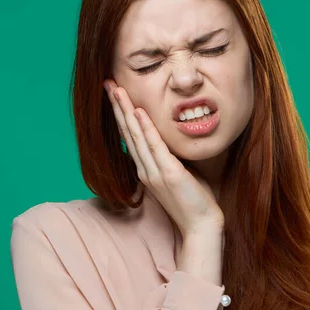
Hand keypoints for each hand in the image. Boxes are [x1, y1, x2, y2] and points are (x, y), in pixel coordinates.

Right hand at [103, 79, 224, 234]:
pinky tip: (139, 112)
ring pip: (136, 136)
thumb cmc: (193, 201)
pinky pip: (156, 147)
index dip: (121, 115)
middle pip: (127, 132)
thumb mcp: (178, 174)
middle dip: (117, 107)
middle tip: (107, 84)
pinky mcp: (170, 174)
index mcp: (146, 169)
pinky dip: (146, 128)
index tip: (115, 94)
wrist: (202, 226)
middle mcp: (146, 169)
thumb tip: (169, 142)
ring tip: (116, 90)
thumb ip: (169, 159)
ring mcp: (155, 172)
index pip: (130, 137)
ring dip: (126, 111)